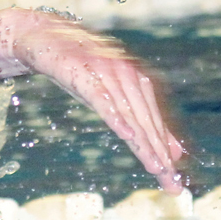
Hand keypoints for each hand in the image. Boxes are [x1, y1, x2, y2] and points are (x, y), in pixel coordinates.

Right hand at [6, 11, 188, 192]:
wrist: (46, 36)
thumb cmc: (81, 71)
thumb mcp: (110, 97)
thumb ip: (137, 120)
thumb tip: (169, 152)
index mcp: (138, 83)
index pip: (155, 124)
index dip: (165, 153)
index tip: (174, 181)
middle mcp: (128, 76)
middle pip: (147, 123)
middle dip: (160, 155)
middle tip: (171, 183)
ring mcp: (108, 73)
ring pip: (130, 115)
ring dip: (144, 143)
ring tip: (156, 168)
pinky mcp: (85, 72)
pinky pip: (104, 99)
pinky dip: (116, 117)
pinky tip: (127, 135)